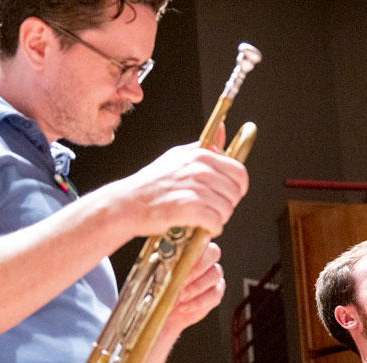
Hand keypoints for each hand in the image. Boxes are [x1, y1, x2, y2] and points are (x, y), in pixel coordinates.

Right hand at [105, 142, 248, 238]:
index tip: (228, 195)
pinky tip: (200, 227)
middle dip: (227, 205)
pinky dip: (211, 229)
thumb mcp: (178, 156)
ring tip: (202, 218)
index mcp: (200, 155)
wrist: (127, 203)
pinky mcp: (189, 209)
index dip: (237, 188)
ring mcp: (194, 188)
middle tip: (211, 209)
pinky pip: (216, 222)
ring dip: (218, 219)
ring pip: (226, 209)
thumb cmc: (153, 183)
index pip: (239, 172)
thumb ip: (204, 146)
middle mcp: (199, 169)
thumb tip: (222, 129)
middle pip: (235, 193)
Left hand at [163, 242, 225, 333]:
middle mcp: (203, 259)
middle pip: (213, 252)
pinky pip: (215, 294)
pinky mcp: (215, 293)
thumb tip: (164, 258)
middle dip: (197, 267)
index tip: (184, 254)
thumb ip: (161, 263)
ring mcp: (211, 276)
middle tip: (181, 279)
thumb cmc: (155, 290)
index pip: (200, 236)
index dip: (196, 243)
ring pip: (215, 273)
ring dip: (196, 286)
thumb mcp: (152, 274)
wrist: (159, 312)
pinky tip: (185, 306)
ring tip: (179, 295)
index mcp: (189, 248)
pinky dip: (199, 301)